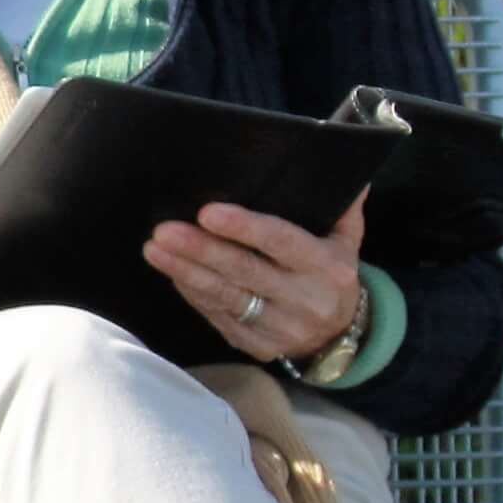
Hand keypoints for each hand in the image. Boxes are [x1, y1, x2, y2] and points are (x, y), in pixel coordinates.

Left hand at [144, 191, 367, 365]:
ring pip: (224, 297)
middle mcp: (304, 299)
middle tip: (163, 230)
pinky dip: (192, 293)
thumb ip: (342, 204)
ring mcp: (279, 328)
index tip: (207, 212)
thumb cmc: (333, 275)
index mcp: (326, 268)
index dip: (244, 228)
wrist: (339, 337)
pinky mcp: (256, 346)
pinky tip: (173, 272)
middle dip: (200, 250)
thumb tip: (336, 156)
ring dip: (184, 272)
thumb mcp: (347, 240)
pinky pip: (218, 316)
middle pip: (243, 271)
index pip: (281, 242)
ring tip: (155, 250)